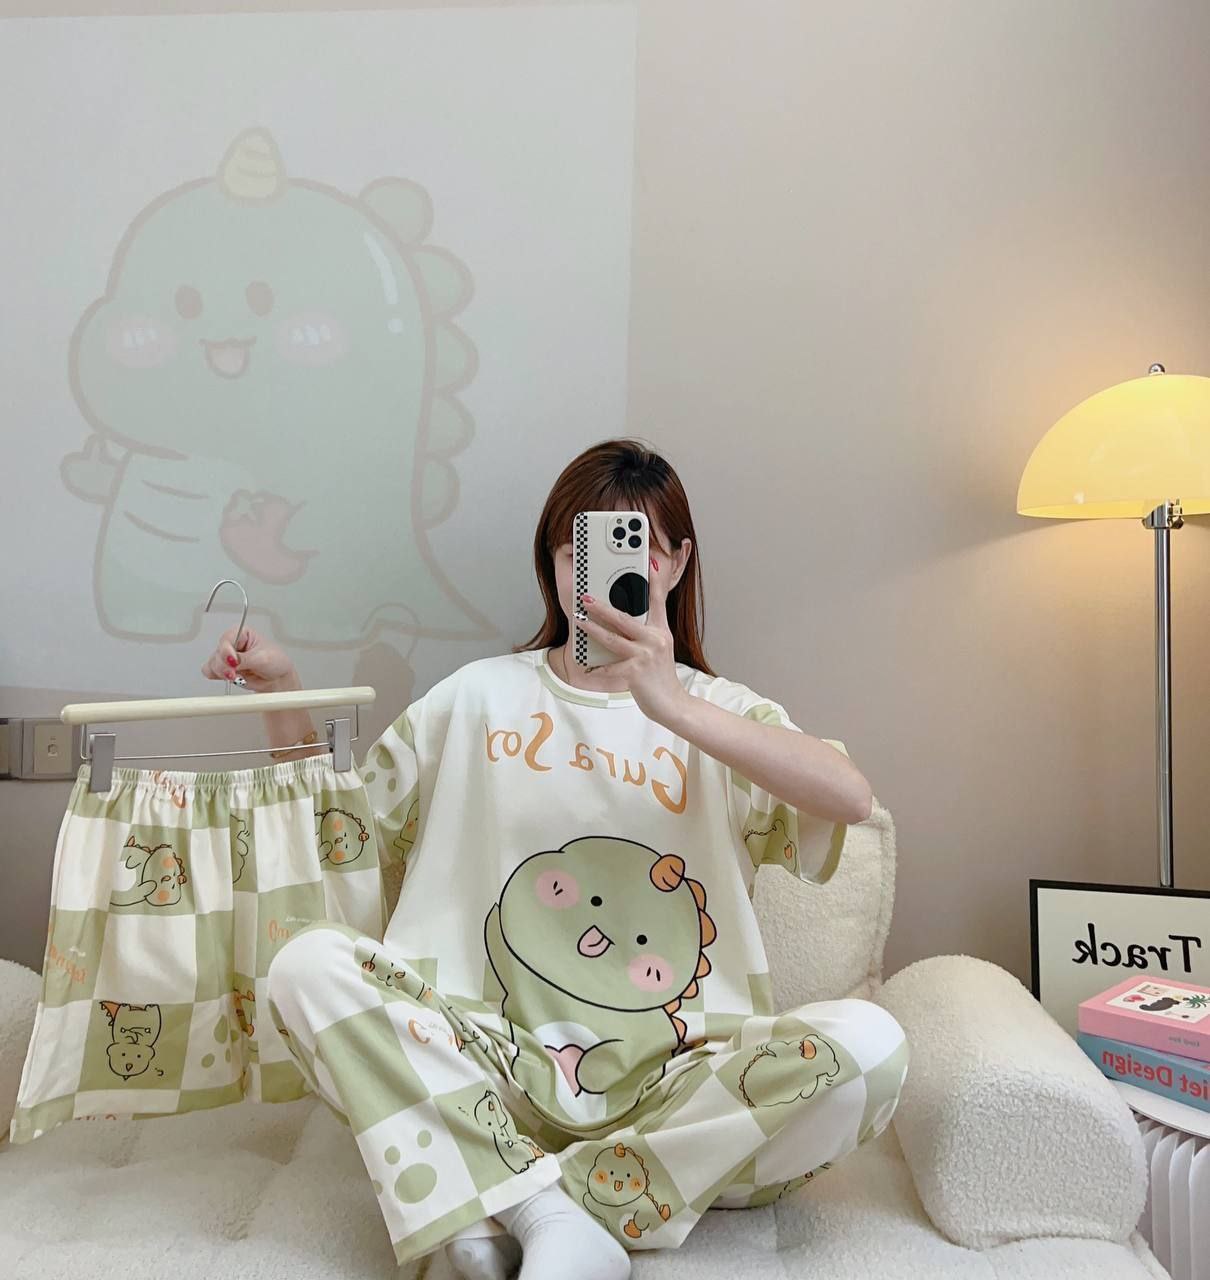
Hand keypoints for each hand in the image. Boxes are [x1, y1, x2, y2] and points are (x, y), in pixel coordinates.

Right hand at [200, 625, 297, 693]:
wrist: (278, 679)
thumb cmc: (276, 662)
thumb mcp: (262, 658)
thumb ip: (245, 659)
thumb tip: (231, 662)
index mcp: (242, 634)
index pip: (227, 639)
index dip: (227, 650)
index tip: (233, 661)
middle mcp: (233, 645)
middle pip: (217, 653)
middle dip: (224, 665)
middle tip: (234, 673)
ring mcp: (227, 658)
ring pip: (212, 663)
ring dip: (221, 672)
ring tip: (235, 676)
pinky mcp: (225, 670)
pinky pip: (211, 672)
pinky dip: (218, 676)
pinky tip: (231, 678)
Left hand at [577, 560, 688, 725]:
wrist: (671, 703)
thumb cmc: (660, 675)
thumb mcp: (660, 647)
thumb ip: (647, 631)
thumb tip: (626, 618)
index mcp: (661, 630)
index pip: (658, 599)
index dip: (655, 579)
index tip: (651, 560)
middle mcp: (655, 639)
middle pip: (624, 618)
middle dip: (602, 607)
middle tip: (585, 597)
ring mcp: (645, 655)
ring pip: (612, 639)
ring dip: (592, 629)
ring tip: (578, 621)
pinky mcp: (636, 672)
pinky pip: (610, 668)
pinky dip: (596, 668)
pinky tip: (586, 666)